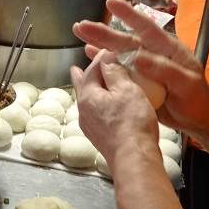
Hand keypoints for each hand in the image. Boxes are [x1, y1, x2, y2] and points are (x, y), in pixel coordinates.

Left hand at [70, 50, 159, 165]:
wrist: (133, 158)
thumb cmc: (132, 123)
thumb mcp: (127, 90)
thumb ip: (115, 73)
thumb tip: (106, 58)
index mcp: (88, 96)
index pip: (91, 70)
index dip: (101, 59)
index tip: (107, 51)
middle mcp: (84, 111)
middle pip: (82, 87)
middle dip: (81, 76)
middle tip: (75, 69)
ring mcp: (90, 125)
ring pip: (88, 102)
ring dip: (90, 91)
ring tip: (90, 86)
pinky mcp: (99, 136)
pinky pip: (95, 115)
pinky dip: (98, 106)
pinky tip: (104, 109)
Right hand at [72, 0, 208, 139]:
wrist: (197, 119)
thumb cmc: (197, 99)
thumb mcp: (186, 84)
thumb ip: (164, 70)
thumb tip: (137, 56)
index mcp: (166, 49)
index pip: (146, 28)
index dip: (128, 15)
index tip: (110, 3)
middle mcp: (151, 54)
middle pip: (123, 40)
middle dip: (102, 32)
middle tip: (80, 26)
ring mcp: (142, 68)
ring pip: (116, 52)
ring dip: (98, 44)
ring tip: (80, 35)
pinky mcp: (135, 81)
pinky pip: (115, 69)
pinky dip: (102, 62)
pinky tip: (89, 54)